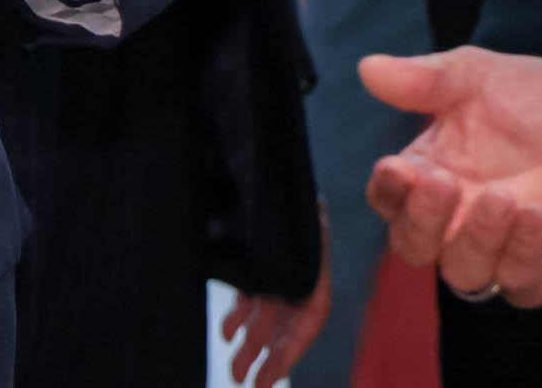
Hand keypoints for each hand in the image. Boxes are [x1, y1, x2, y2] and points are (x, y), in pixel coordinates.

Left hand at [221, 207, 332, 384]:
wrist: (269, 175)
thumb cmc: (284, 204)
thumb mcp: (295, 230)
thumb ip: (293, 252)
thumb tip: (277, 272)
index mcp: (314, 273)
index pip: (306, 322)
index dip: (288, 353)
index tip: (268, 378)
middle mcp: (296, 281)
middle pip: (284, 328)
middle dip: (267, 359)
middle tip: (246, 383)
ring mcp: (276, 278)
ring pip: (264, 319)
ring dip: (250, 346)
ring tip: (235, 371)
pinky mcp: (256, 271)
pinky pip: (250, 301)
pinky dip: (239, 318)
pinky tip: (228, 333)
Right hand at [362, 47, 541, 307]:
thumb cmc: (538, 97)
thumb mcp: (478, 75)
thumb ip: (426, 78)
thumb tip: (368, 68)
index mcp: (432, 173)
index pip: (391, 200)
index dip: (389, 192)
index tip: (398, 168)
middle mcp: (460, 220)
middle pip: (416, 248)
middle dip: (423, 224)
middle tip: (445, 185)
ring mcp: (504, 249)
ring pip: (464, 275)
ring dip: (475, 241)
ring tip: (502, 198)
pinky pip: (522, 286)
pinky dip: (522, 258)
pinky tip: (537, 218)